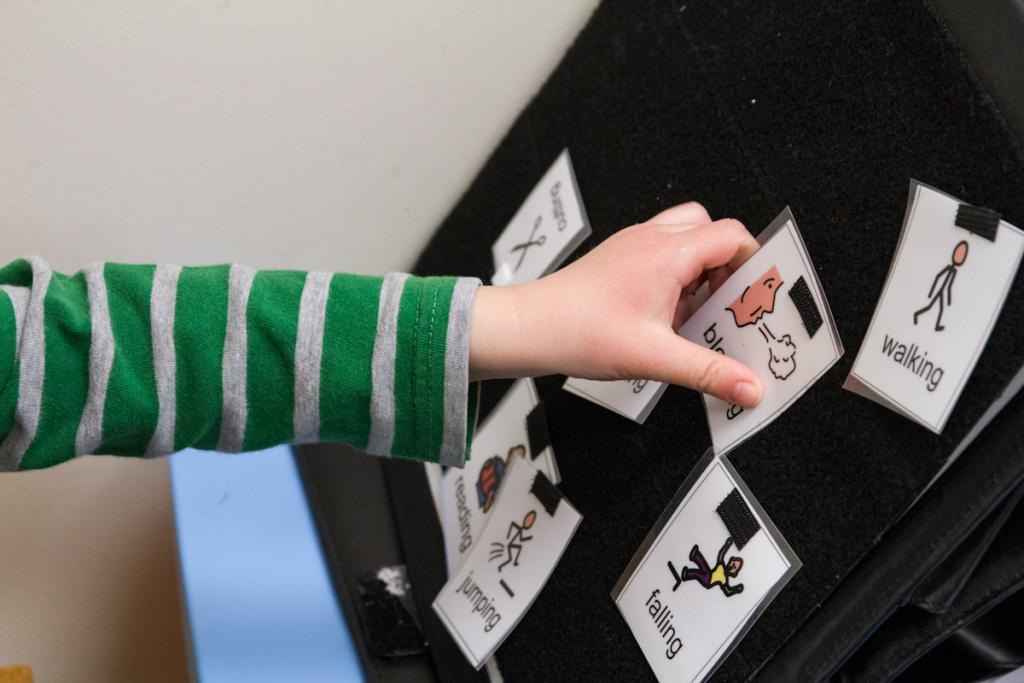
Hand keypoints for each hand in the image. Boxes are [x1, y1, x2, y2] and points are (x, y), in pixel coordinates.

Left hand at [469, 202, 762, 407]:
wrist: (528, 328)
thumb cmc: (578, 332)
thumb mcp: (654, 357)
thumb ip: (708, 372)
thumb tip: (750, 388)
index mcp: (667, 253)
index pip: (731, 236)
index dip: (753, 263)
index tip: (759, 295)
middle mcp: (651, 240)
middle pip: (711, 231)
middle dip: (728, 267)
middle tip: (729, 305)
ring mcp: (632, 245)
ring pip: (685, 238)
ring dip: (700, 270)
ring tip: (697, 311)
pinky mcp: (619, 258)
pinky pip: (661, 253)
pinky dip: (675, 276)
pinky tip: (668, 314)